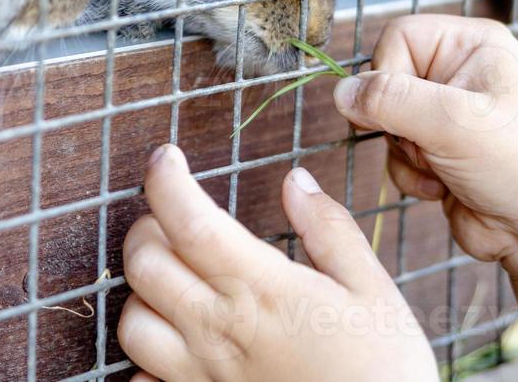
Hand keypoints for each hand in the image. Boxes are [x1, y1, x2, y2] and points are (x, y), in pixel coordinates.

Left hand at [118, 144, 435, 381]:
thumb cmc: (385, 372)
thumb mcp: (374, 291)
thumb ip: (330, 231)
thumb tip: (296, 181)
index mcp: (261, 289)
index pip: (188, 220)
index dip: (164, 179)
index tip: (167, 157)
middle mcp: (220, 330)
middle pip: (143, 264)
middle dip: (148, 227)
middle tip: (175, 220)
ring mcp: (204, 374)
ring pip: (132, 323)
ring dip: (143, 293)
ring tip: (177, 281)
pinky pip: (144, 378)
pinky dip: (146, 356)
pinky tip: (178, 341)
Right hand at [329, 13, 517, 266]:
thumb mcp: (452, 122)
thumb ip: (389, 99)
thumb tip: (338, 92)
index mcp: (473, 43)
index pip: (397, 36)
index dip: (390, 74)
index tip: (406, 111)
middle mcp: (460, 71)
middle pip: (386, 81)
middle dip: (400, 124)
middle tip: (433, 144)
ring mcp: (449, 113)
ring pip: (386, 123)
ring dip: (406, 155)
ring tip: (446, 170)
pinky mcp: (440, 151)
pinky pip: (397, 155)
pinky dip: (412, 176)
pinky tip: (445, 188)